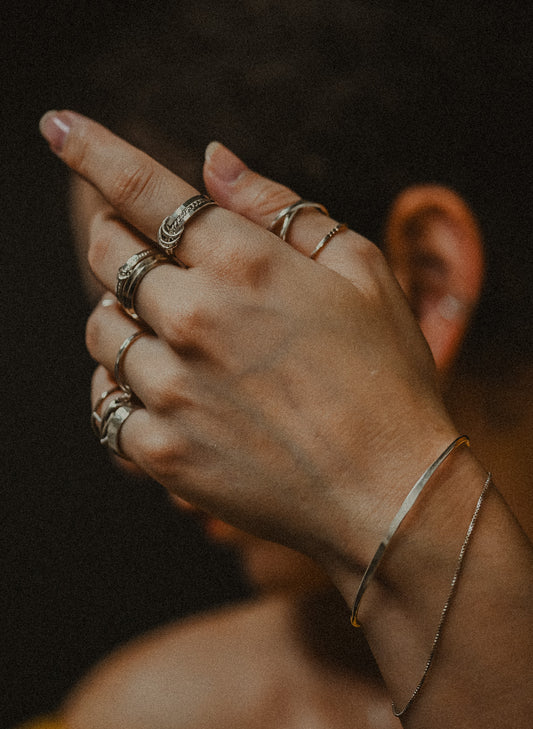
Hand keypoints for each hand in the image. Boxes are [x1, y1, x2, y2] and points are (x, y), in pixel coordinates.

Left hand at [41, 111, 456, 589]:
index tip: (58, 126)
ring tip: (169, 334)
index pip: (142, 188)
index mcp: (242, 263)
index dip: (92, 150)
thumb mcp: (360, 269)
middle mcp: (192, 319)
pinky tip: (159, 389)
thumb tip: (210, 160)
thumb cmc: (386, 376)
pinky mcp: (160, 450)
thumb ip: (277, 206)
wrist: (389, 492)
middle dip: (117, 239)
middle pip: (107, 254)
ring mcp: (170, 389)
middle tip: (146, 252)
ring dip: (122, 318)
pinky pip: (104, 401)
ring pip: (100, 330)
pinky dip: (120, 385)